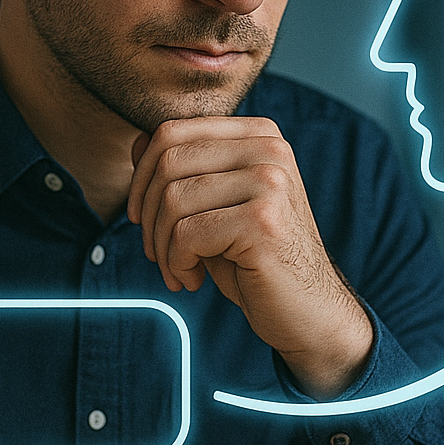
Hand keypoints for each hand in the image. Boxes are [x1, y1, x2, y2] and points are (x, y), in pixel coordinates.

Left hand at [126, 116, 372, 398]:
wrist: (307, 311)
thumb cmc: (256, 261)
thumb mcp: (214, 209)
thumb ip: (182, 173)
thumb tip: (136, 142)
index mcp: (259, 136)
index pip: (172, 133)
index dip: (141, 176)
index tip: (140, 217)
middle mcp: (269, 149)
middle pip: (169, 162)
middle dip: (148, 215)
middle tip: (157, 253)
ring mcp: (270, 182)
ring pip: (173, 199)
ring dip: (161, 246)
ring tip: (178, 271)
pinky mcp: (263, 221)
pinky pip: (187, 234)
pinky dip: (177, 264)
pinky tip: (193, 280)